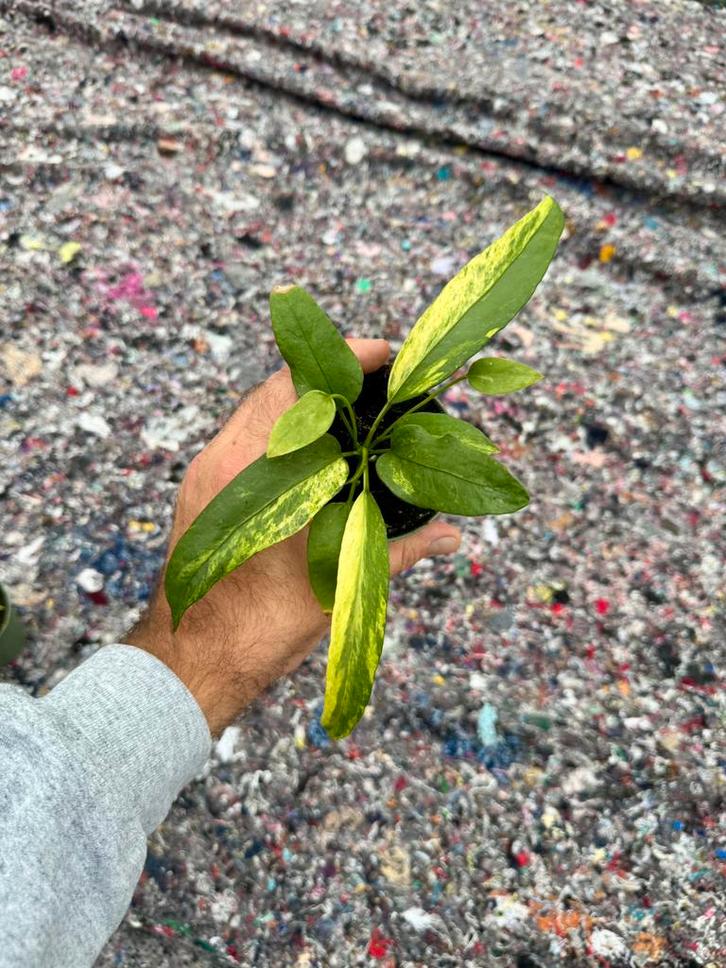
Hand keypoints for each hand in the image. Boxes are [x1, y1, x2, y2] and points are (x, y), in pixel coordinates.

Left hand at [127, 339, 460, 735]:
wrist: (196, 659)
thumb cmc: (262, 625)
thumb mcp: (337, 582)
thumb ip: (398, 550)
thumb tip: (452, 536)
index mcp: (253, 471)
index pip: (297, 386)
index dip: (343, 361)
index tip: (384, 352)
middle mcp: (223, 459)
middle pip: (277, 390)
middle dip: (327, 377)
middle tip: (375, 380)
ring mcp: (206, 472)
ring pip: (258, 413)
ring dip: (302, 403)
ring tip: (349, 409)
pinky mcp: (200, 488)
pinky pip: (243, 439)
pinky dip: (280, 431)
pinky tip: (313, 450)